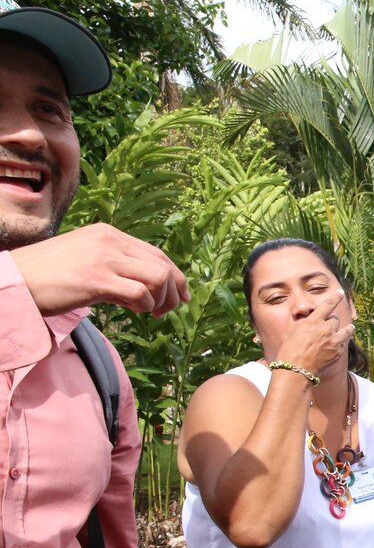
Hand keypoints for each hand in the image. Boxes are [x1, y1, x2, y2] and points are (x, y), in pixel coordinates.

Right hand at [9, 224, 189, 316]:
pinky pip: (140, 293)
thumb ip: (115, 267)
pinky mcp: (97, 279)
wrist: (16, 281)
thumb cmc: (48, 275)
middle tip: (168, 310)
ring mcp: (104, 258)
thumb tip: (145, 290)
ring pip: (158, 277)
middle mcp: (109, 241)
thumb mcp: (86, 261)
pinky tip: (134, 312)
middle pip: (163, 265)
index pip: (156, 253)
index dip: (176, 276)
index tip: (182, 295)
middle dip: (174, 290)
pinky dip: (145, 306)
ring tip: (150, 313)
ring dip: (162, 300)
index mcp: (108, 234)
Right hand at [271, 285, 354, 374]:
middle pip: (335, 319)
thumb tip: (310, 318)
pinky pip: (344, 342)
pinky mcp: (338, 352)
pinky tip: (341, 343)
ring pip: (346, 329)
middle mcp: (326, 328)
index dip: (335, 297)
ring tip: (349, 328)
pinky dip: (342, 341)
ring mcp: (334, 341)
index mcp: (314, 321)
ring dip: (346, 328)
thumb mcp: (294, 331)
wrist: (296, 369)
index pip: (328, 305)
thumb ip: (305, 322)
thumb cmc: (290, 350)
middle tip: (329, 325)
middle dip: (332, 321)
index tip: (340, 293)